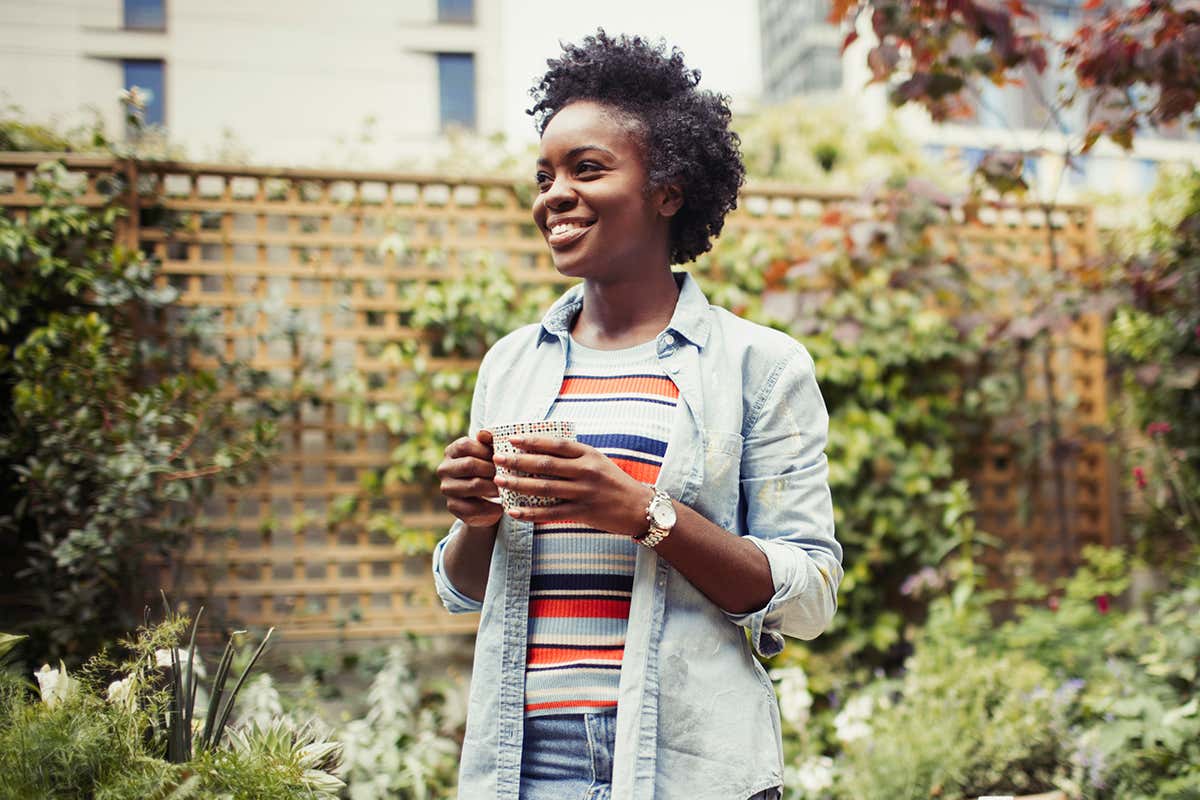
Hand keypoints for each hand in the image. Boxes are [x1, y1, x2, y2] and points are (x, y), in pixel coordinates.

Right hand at [436, 430, 502, 527]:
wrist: (484, 499)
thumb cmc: (489, 469)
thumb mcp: (490, 454)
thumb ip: (488, 442)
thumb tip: (484, 433)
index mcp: (452, 451)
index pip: (466, 445)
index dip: (486, 450)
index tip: (504, 457)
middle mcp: (444, 468)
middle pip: (469, 464)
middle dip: (493, 469)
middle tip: (510, 474)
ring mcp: (447, 488)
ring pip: (473, 485)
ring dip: (494, 487)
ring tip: (509, 489)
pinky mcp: (452, 506)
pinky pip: (473, 508)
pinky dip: (490, 508)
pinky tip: (502, 507)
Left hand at [492, 435, 653, 536]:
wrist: (639, 508)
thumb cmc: (614, 482)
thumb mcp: (597, 461)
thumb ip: (574, 456)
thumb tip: (541, 449)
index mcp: (588, 454)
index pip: (556, 444)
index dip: (533, 440)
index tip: (512, 438)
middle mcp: (586, 471)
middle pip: (545, 464)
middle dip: (518, 461)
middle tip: (496, 459)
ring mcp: (584, 492)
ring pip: (545, 487)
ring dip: (519, 484)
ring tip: (499, 481)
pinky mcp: (583, 513)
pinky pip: (551, 513)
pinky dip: (531, 513)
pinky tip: (514, 512)